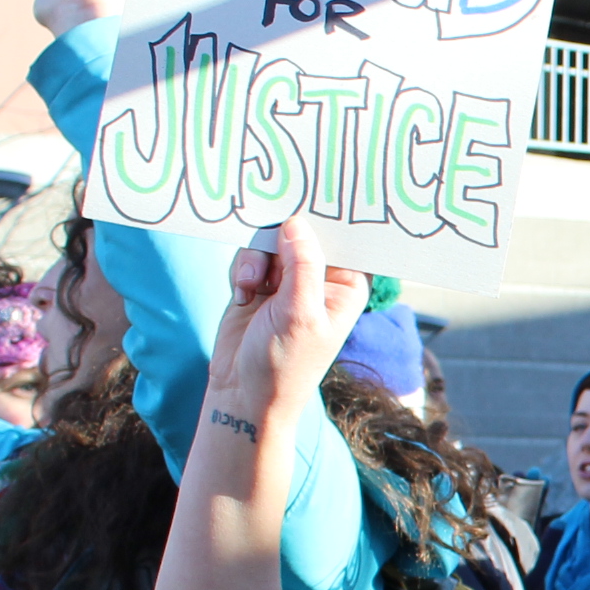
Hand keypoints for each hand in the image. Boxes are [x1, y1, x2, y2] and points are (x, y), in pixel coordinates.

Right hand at [204, 219, 372, 443]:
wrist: (242, 392)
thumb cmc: (283, 362)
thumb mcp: (299, 313)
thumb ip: (301, 265)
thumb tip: (296, 222)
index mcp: (347, 287)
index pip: (346, 241)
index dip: (330, 219)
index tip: (314, 197)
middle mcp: (321, 280)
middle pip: (303, 233)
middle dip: (282, 238)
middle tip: (270, 250)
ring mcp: (288, 280)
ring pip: (271, 240)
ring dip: (256, 259)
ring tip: (253, 287)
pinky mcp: (259, 283)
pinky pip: (249, 254)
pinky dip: (241, 270)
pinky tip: (242, 294)